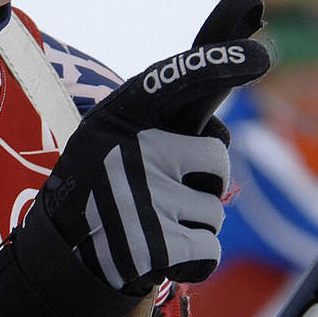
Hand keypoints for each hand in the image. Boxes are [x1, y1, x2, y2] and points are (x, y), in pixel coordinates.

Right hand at [0, 39, 269, 316]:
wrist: (59, 261)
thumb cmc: (99, 193)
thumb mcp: (110, 141)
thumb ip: (157, 123)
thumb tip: (220, 122)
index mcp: (118, 118)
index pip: (175, 80)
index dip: (217, 65)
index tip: (258, 55)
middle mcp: (133, 151)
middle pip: (216, 158)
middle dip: (205, 180)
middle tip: (167, 192)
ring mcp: (144, 200)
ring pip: (214, 210)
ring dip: (194, 223)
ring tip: (153, 224)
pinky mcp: (155, 247)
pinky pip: (210, 249)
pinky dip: (193, 258)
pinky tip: (160, 253)